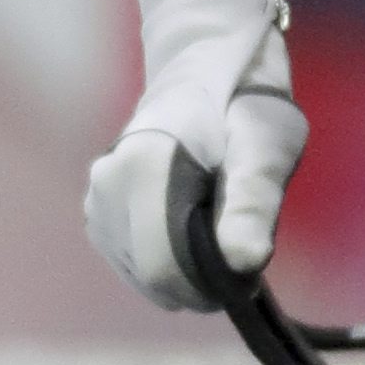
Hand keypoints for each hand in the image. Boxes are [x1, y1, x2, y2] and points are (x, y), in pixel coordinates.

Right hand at [83, 16, 307, 309]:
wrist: (213, 78)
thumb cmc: (249, 111)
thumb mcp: (268, 149)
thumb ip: (254, 203)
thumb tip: (244, 262)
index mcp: (144, 165)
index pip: (164, 267)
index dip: (211, 286)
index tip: (250, 273)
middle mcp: (107, 184)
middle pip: (151, 275)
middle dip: (202, 282)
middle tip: (244, 258)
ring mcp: (96, 199)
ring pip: (142, 274)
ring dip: (186, 272)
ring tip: (221, 231)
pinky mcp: (98, 213)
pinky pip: (134, 262)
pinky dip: (168, 262)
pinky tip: (194, 230)